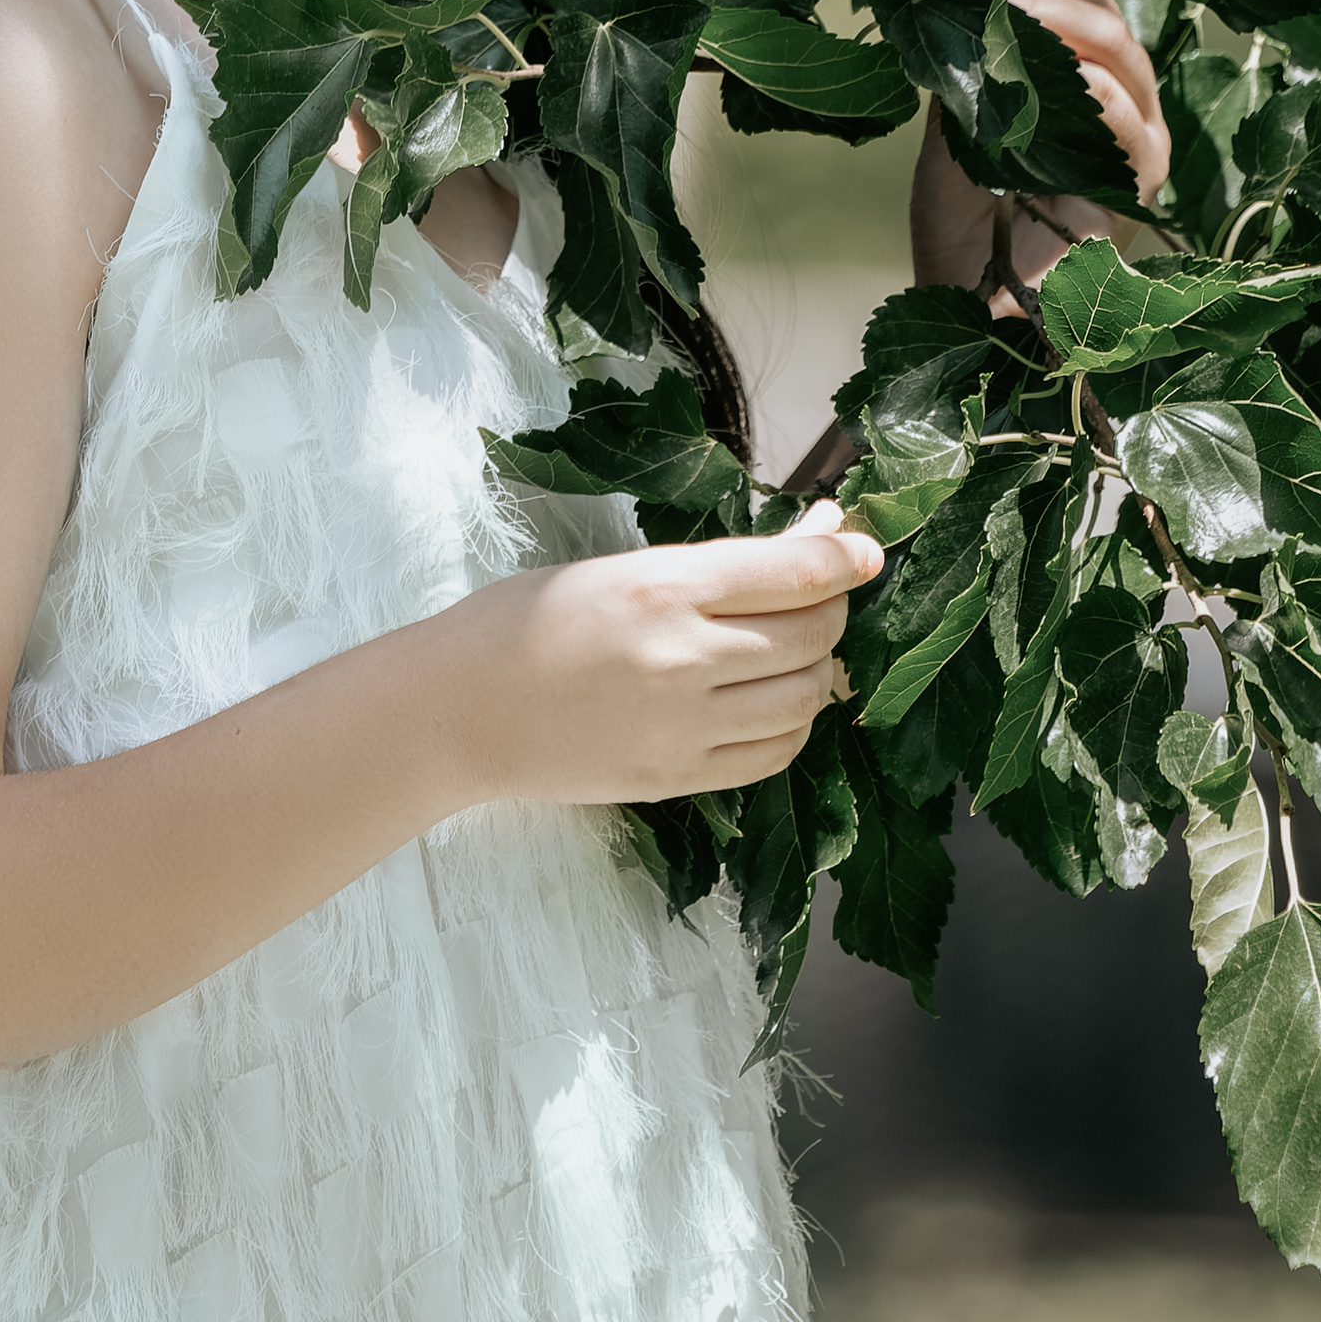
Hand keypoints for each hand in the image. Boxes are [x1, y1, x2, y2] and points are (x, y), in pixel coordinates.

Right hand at [434, 502, 881, 809]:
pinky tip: (774, 702)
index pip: (794, 572)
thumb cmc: (521, 623)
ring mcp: (684, 725)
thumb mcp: (613, 569)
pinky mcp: (677, 776)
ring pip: (805, 696)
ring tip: (798, 647)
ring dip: (818, 667)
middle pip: (812, 633)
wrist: (456, 711)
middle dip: (833, 606)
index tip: (864, 548)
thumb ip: (709, 567)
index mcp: (661, 587)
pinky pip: (774, 754)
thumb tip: (804, 544)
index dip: (845, 556)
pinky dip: (793, 724)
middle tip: (822, 592)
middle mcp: (683, 656)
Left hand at [908, 0, 1171, 303]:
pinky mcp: (1140, 189)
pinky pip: (1138, 133)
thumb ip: (957, 48)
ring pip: (1121, 54)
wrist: (969, 303)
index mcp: (1066, 54)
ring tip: (1010, 3)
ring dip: (1065, 22)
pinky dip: (1109, 103)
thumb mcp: (949, 114)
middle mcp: (1109, 85)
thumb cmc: (962, 211)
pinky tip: (1077, 83)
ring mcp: (1132, 134)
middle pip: (1095, 0)